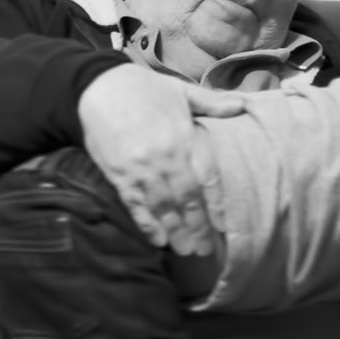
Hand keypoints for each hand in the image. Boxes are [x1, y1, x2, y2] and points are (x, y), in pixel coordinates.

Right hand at [78, 63, 244, 256]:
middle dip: (197, 227)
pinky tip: (157, 239)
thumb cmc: (143, 88)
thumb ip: (212, 102)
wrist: (97, 87)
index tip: (223, 226)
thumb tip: (242, 106)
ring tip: (185, 251)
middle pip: (186, 200)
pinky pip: (135, 205)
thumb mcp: (180, 90)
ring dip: (175, 232)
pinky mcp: (118, 175)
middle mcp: (164, 157)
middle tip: (206, 250)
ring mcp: (139, 169)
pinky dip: (146, 224)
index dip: (216, 204)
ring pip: (162, 207)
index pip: (206, 178)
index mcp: (183, 137)